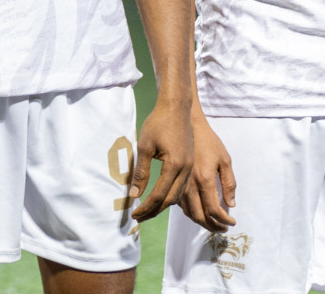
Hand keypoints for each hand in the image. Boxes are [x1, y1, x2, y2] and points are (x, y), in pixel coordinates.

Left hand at [130, 104, 192, 220]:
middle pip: (171, 199)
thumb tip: (134, 195)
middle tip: (139, 217)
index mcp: (175, 166)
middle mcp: (186, 170)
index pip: (159, 195)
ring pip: (178, 195)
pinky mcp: (190, 164)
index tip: (135, 214)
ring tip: (147, 211)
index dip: (146, 207)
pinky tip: (161, 198)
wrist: (177, 108)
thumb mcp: (144, 146)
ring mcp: (190, 168)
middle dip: (154, 210)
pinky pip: (182, 187)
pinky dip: (171, 196)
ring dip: (162, 205)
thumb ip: (140, 172)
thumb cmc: (158, 123)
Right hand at [180, 115, 235, 232]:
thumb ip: (229, 184)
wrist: (188, 125)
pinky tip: (199, 210)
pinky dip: (190, 211)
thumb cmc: (209, 141)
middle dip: (212, 227)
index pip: (213, 210)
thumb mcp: (225, 160)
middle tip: (222, 229)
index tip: (232, 224)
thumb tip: (230, 205)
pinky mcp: (174, 180)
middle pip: (198, 216)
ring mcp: (179, 183)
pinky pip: (180, 203)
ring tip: (212, 224)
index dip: (223, 221)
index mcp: (204, 179)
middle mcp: (189, 184)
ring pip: (187, 211)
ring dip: (200, 222)